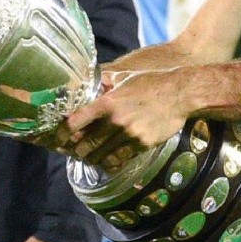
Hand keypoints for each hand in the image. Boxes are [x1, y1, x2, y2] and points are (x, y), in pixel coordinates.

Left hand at [62, 69, 188, 157]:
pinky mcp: (142, 144)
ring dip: (94, 159)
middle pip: (86, 144)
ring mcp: (129, 134)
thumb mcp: (125, 77)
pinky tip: (109, 164)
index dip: (62, 134)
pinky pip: (121, 159)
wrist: (181, 93)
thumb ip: (105, 82)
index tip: (59, 139)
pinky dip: (112, 163)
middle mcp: (115, 120)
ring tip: (91, 159)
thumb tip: (90, 82)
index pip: (75, 122)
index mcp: (107, 102)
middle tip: (76, 152)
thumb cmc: (152, 82)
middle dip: (78, 151)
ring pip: (103, 155)